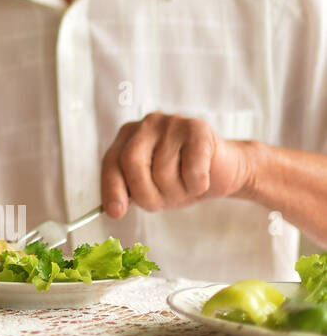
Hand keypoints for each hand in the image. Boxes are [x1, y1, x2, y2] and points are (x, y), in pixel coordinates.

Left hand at [100, 112, 254, 217]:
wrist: (224, 169)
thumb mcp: (152, 189)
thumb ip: (130, 192)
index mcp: (128, 136)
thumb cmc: (182, 178)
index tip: (115, 212)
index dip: (111, 188)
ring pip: (163, 171)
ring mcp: (172, 122)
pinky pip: (191, 170)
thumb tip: (112, 208)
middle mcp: (146, 124)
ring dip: (177, 192)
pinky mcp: (198, 129)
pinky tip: (202, 180)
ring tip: (186, 186)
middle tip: (161, 204)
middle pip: (132, 162)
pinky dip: (197, 186)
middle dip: (145, 192)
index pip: (111, 162)